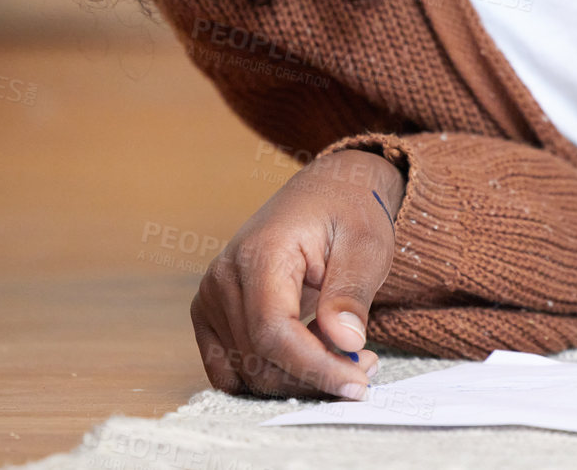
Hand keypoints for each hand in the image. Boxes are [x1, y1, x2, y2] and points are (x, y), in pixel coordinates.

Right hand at [191, 149, 403, 397]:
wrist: (327, 192)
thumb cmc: (349, 213)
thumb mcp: (366, 244)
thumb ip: (352, 292)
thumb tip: (346, 342)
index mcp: (260, 253)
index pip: (274, 332)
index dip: (315, 366)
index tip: (357, 385)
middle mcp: (223, 277)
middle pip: (258, 358)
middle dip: (314, 375)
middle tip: (364, 369)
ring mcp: (210, 297)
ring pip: (245, 370)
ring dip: (296, 378)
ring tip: (344, 356)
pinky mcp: (210, 314)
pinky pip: (231, 368)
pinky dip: (270, 375)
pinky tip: (311, 358)